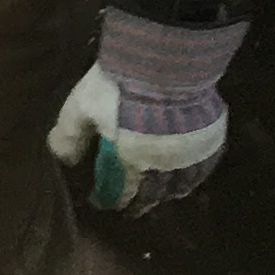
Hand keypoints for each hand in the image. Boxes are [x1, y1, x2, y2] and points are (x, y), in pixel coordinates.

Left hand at [45, 0, 248, 211]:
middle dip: (143, 202)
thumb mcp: (82, 108)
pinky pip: (206, 165)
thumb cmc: (118, 87)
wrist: (164, 64)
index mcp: (133, 161)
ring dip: (172, 192)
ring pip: (184, 183)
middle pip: (155, 192)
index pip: (124, 190)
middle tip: (135, 209)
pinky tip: (194, 173)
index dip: (114, 199)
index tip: (105, 204)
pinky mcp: (211, 136)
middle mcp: (165, 165)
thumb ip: (70, 135)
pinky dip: (197, 175)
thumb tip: (63, 160)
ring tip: (165, 196)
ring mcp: (192, 152)